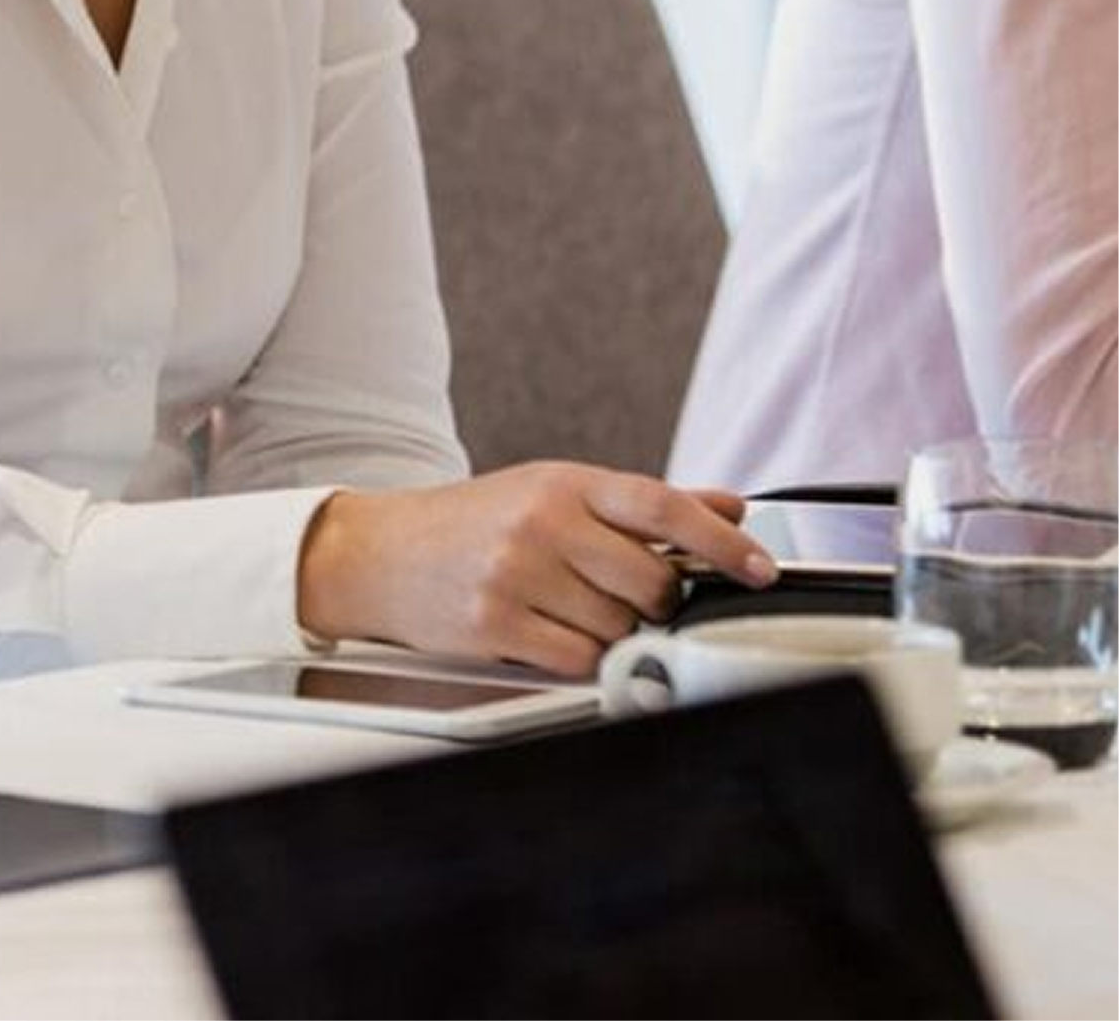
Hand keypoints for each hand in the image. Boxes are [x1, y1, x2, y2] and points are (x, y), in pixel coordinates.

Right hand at [294, 463, 776, 677]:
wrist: (382, 552)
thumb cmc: (475, 522)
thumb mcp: (554, 491)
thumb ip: (643, 504)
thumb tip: (729, 505)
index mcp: (563, 482)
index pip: (661, 507)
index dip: (722, 541)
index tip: (761, 567)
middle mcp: (542, 522)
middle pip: (650, 583)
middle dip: (655, 602)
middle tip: (623, 594)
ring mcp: (517, 573)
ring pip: (618, 629)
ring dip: (612, 632)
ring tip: (568, 608)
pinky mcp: (496, 623)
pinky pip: (579, 659)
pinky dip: (580, 657)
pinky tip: (550, 633)